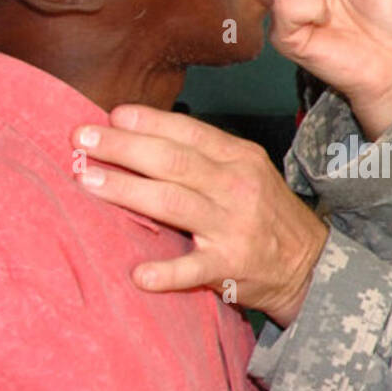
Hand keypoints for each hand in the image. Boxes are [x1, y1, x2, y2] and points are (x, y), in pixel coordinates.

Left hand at [72, 108, 328, 325]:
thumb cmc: (265, 213)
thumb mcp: (247, 171)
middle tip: (82, 140)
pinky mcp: (231, 267)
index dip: (148, 122)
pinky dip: (166, 273)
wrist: (309, 263)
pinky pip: (194, 270)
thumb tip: (142, 135)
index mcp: (239, 158)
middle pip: (174, 162)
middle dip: (124, 147)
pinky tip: (138, 274)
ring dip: (128, 191)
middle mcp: (236, 187)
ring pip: (174, 204)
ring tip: (89, 181)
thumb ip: (203, 156)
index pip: (188, 132)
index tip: (110, 116)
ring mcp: (233, 227)